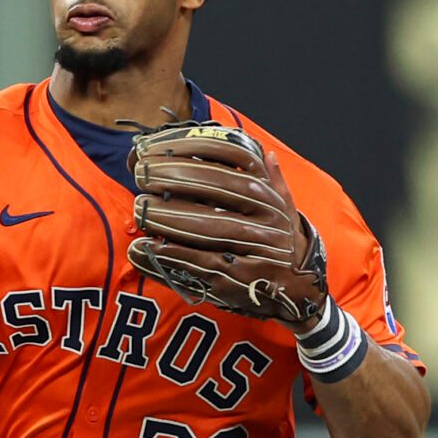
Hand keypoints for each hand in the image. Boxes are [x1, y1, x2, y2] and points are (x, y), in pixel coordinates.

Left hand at [126, 124, 326, 324]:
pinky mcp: (236, 280)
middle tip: (142, 174)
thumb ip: (271, 178)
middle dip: (175, 178)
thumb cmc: (280, 243)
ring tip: (139, 211)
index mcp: (268, 195)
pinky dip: (167, 256)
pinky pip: (197, 264)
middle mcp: (264, 218)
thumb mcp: (283, 207)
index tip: (163, 146)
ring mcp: (252, 250)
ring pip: (206, 227)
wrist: (298, 292)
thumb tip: (265, 151)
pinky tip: (143, 248)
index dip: (193, 148)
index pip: (232, 159)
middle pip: (217, 189)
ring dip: (168, 218)